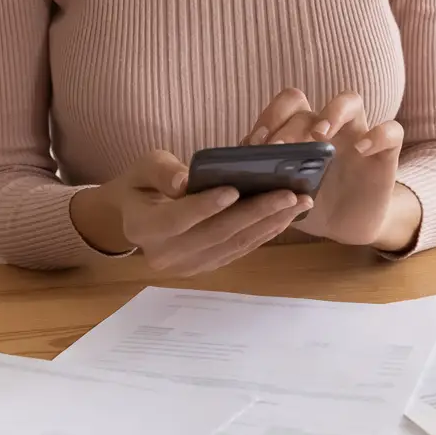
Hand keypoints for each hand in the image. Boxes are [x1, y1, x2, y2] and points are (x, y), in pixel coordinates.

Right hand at [69, 150, 310, 275]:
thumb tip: (184, 182)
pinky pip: (240, 251)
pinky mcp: (208, 267)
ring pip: (233, 245)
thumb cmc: (142, 184)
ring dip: (269, 224)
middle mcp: (165, 255)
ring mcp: (189, 266)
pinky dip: (265, 233)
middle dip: (255, 213)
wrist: (137, 215)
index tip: (234, 190)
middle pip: (215, 235)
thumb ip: (161, 171)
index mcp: (143, 229)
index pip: (177, 220)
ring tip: (299, 203)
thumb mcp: (143, 167)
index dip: (205, 207)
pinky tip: (286, 216)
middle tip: (289, 194)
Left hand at [244, 89, 418, 250]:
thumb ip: (259, 181)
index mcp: (296, 132)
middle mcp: (325, 126)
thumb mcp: (281, 195)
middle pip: (306, 104)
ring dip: (332, 112)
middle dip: (289, 124)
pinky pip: (391, 131)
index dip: (268, 118)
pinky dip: (378, 135)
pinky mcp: (384, 152)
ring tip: (320, 136)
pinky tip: (362, 151)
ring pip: (350, 100)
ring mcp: (357, 135)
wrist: (343, 227)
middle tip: (279, 150)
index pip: (283, 106)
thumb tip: (222, 174)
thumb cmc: (308, 205)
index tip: (255, 144)